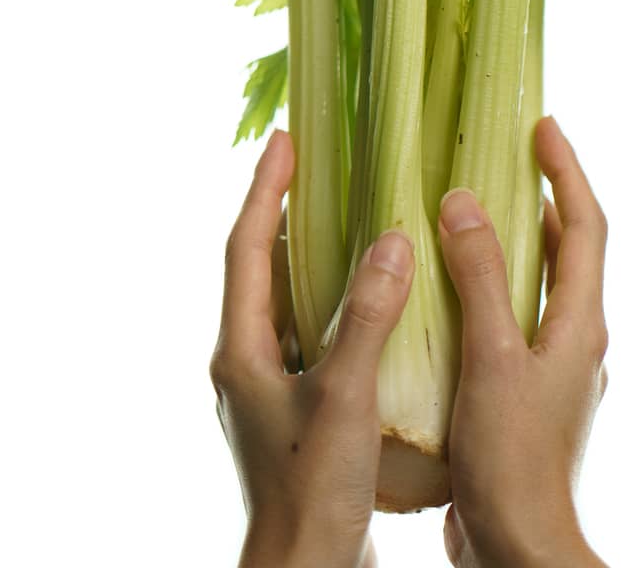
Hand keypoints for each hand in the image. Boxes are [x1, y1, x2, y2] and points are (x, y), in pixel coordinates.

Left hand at [210, 130, 414, 567]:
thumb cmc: (314, 491)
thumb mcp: (346, 397)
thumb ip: (368, 317)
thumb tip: (390, 239)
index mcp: (240, 350)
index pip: (248, 248)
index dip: (266, 189)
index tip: (286, 139)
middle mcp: (244, 363)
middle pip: (261, 269)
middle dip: (285, 212)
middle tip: (316, 163)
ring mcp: (267, 390)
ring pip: (286, 303)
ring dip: (311, 256)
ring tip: (347, 215)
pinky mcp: (295, 414)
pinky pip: (309, 335)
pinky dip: (334, 303)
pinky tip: (372, 301)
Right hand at [438, 116, 609, 567]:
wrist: (520, 551)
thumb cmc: (511, 461)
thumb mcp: (491, 359)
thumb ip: (481, 278)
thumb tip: (464, 200)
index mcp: (581, 324)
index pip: (584, 225)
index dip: (567, 170)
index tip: (543, 125)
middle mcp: (576, 342)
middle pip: (569, 250)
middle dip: (544, 196)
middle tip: (506, 154)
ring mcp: (554, 373)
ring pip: (540, 288)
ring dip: (515, 243)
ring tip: (471, 211)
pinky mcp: (526, 399)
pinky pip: (514, 322)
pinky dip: (491, 291)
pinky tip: (449, 296)